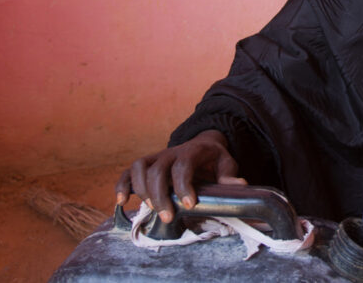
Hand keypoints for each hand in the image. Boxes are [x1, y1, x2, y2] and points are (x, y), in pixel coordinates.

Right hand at [115, 129, 245, 222]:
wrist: (203, 145)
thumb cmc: (214, 159)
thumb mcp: (226, 163)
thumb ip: (229, 175)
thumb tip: (241, 185)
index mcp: (192, 151)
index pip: (183, 165)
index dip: (184, 185)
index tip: (189, 204)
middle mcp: (171, 152)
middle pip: (158, 170)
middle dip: (160, 195)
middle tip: (168, 216)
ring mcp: (156, 157)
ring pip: (140, 167)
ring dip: (141, 189)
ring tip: (150, 209)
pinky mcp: (146, 164)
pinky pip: (128, 171)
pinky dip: (121, 185)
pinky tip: (121, 202)